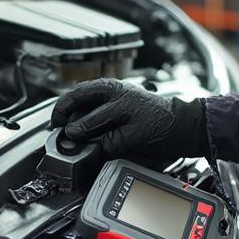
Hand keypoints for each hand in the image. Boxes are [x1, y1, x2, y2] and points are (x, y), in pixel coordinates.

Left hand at [50, 79, 205, 158]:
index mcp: (112, 87)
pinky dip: (99, 150)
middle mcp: (118, 95)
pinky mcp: (134, 133)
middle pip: (78, 103)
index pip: (77, 92)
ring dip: (80, 134)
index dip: (61, 107)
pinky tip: (100, 151)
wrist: (182, 122)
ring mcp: (126, 113)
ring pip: (89, 124)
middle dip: (66, 120)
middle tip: (64, 132)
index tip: (56, 120)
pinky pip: (107, 144)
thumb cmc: (149, 114)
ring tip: (79, 141)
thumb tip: (70, 123)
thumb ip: (98, 110)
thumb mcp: (122, 103)